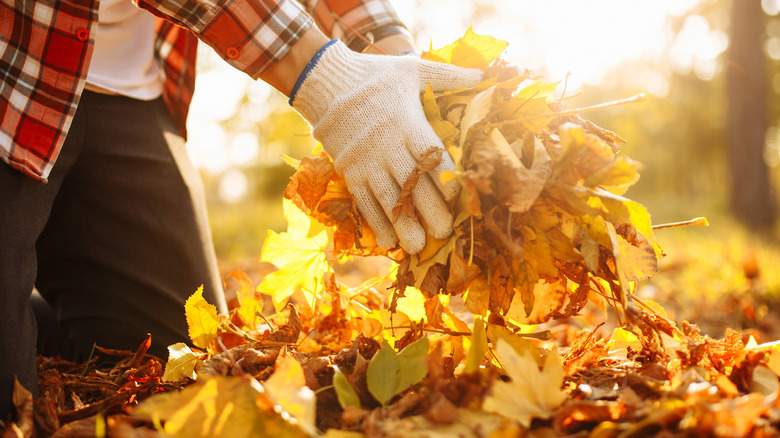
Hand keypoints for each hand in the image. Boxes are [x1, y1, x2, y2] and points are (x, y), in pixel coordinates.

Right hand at [290, 39, 481, 253]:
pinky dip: (375, 222)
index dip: (444, 175)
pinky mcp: (349, 170)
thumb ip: (448, 74)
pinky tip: (388, 241)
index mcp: (406, 121)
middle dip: (428, 210)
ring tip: (417, 248)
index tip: (458, 195)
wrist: (327, 83)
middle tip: (444, 233)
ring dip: (401, 224)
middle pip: (410, 181)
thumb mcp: (413, 68)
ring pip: (386, 197)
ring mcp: (365, 160)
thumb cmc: (378, 76)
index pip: (428, 152)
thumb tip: (486, 74)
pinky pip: (363, 200)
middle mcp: (386, 144)